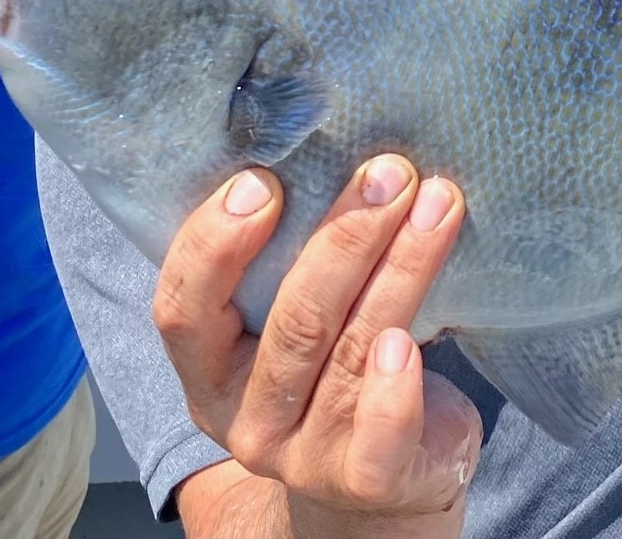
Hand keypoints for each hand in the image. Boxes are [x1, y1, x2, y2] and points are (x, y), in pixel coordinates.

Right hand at [153, 156, 480, 537]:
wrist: (377, 477)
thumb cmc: (334, 361)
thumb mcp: (289, 316)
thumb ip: (287, 256)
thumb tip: (324, 142)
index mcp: (210, 369)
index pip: (182, 308)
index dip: (214, 244)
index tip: (263, 180)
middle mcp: (248, 417)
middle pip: (292, 320)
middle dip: (345, 235)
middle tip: (390, 171)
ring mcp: (305, 455)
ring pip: (351, 349)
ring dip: (402, 267)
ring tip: (438, 204)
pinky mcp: (366, 480)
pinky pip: (378, 436)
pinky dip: (395, 389)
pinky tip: (412, 341)